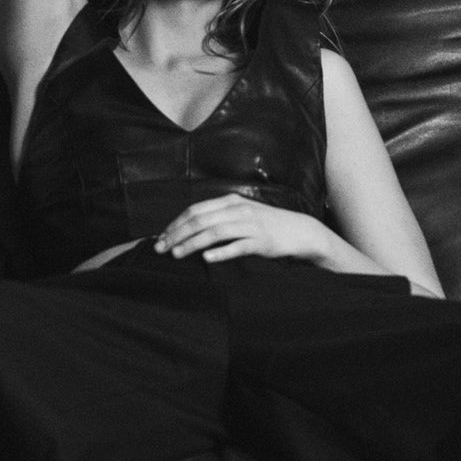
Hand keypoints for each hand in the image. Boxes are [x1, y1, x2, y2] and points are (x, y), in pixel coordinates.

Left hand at [154, 195, 327, 263]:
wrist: (299, 231)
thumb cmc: (267, 225)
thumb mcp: (241, 214)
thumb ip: (219, 217)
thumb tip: (191, 227)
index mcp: (231, 202)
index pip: (196, 210)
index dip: (176, 224)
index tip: (162, 237)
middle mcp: (238, 210)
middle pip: (200, 220)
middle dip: (177, 234)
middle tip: (161, 248)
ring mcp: (250, 225)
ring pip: (215, 232)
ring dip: (192, 243)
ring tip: (177, 254)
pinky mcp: (261, 241)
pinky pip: (238, 246)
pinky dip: (221, 252)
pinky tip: (207, 258)